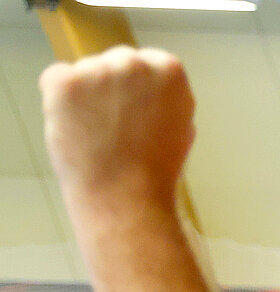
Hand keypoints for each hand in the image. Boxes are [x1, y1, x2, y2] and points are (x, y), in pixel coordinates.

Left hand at [40, 47, 193, 220]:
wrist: (126, 199)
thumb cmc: (154, 173)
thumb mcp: (182, 129)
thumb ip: (166, 101)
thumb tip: (149, 93)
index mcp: (170, 72)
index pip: (148, 63)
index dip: (140, 90)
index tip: (139, 112)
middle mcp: (134, 64)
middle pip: (114, 62)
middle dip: (112, 88)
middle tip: (117, 126)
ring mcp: (97, 71)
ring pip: (84, 72)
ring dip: (86, 96)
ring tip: (99, 134)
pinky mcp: (65, 82)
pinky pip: (55, 79)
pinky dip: (59, 102)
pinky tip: (78, 128)